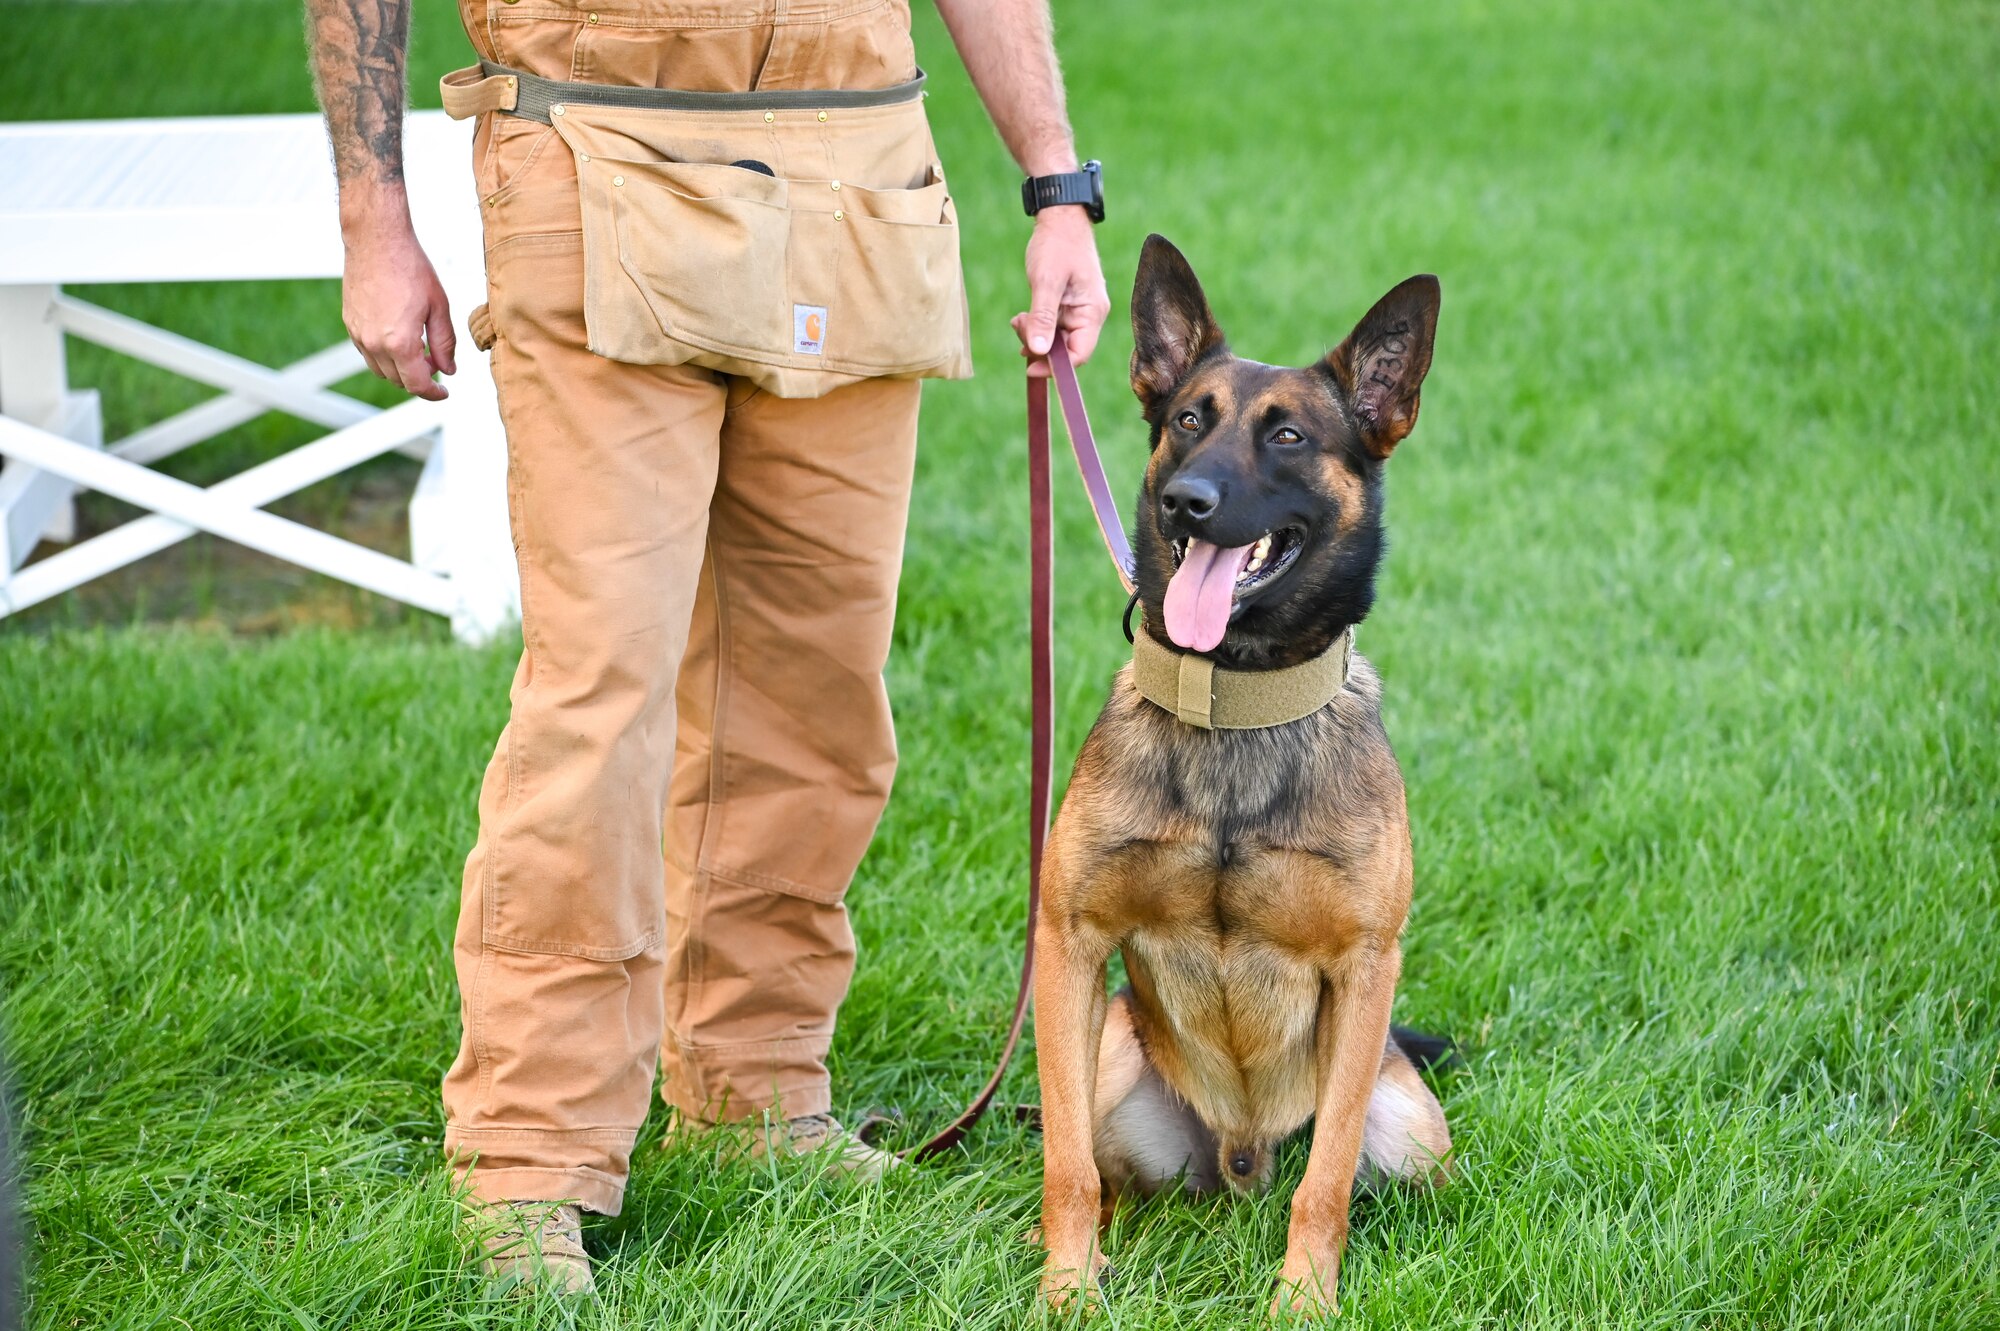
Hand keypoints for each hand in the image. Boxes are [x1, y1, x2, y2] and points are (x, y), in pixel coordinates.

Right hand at [340, 220, 455, 400]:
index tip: (444, 392)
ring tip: (420, 351)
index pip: (417, 385)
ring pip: (381, 370)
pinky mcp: (349, 323)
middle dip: (419, 379)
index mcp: (399, 343)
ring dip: (400, 369)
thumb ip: (444, 344)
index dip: (433, 393)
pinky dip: (385, 356)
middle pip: (398, 381)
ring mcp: (358, 334)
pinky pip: (368, 353)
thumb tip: (449, 370)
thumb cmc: (411, 268)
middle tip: (436, 364)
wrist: (377, 240)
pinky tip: (399, 339)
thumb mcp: (439, 307)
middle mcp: (374, 344)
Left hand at [1012, 206, 1110, 378]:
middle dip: (1040, 347)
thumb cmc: (1057, 245)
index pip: (1080, 354)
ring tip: (1018, 320)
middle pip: (1066, 350)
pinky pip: (1052, 327)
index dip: (1056, 367)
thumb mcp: (1046, 281)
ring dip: (1034, 336)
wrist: (1059, 218)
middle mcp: (1089, 315)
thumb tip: (1037, 352)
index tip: (1030, 368)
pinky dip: (1035, 327)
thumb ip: (1042, 318)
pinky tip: (1022, 319)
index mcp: (1093, 311)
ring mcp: (1078, 311)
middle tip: (1019, 327)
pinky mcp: (1066, 306)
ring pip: (1056, 340)